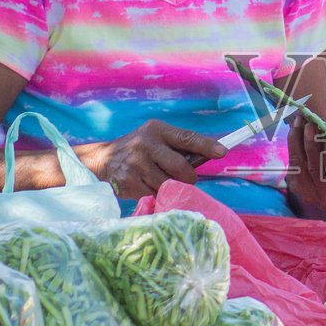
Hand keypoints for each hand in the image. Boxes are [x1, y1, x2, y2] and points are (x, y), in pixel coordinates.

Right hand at [86, 119, 226, 199]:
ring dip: (171, 187)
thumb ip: (177, 147)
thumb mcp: (155, 138)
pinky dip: (157, 194)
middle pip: (181, 169)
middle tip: (185, 179)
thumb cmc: (138, 148)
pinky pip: (155, 195)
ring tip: (161, 180)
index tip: (222, 152)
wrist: (102, 159)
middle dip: (188, 178)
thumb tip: (208, 157)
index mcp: (156, 130)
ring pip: (169, 185)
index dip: (206, 146)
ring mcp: (136, 165)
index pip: (186, 138)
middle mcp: (146, 145)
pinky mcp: (129, 183)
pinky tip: (148, 186)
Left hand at [285, 121, 325, 210]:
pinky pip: (293, 163)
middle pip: (315, 169)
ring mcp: (309, 194)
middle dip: (311, 144)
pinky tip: (295, 130)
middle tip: (311, 124)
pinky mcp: (295, 187)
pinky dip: (293, 145)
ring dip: (297, 141)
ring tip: (300, 122)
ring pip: (299, 166)